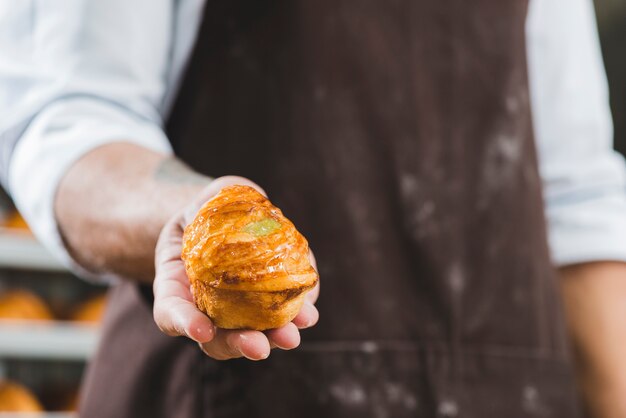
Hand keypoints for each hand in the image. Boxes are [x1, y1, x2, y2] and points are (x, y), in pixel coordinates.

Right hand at [153, 176, 319, 359]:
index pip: (172, 313)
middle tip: (258, 347)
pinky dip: (297, 312)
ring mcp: (239, 309)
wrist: (226, 220)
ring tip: (291, 335)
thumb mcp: (198, 204)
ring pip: (252, 334)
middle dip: (241, 344)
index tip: (202, 329)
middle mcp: (207, 308)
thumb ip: (205, 207)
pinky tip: (308, 310)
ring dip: (274, 337)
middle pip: (219, 339)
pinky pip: (284, 311)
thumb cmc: (204, 212)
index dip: (185, 323)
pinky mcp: (272, 299)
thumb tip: (224, 206)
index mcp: (177, 288)